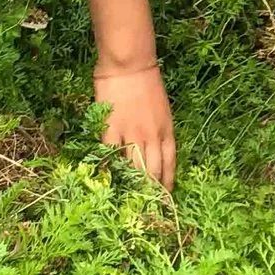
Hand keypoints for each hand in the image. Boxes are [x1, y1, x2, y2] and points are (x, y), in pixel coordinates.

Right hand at [94, 63, 176, 190]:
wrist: (130, 66)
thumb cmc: (147, 84)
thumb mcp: (162, 110)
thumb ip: (158, 131)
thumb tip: (152, 152)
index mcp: (167, 131)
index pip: (169, 165)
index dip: (166, 185)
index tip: (163, 200)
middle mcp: (152, 136)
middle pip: (153, 171)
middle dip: (150, 191)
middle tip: (145, 208)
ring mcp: (131, 134)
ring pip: (133, 167)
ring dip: (131, 185)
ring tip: (127, 200)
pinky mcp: (111, 129)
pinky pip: (109, 154)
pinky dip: (108, 168)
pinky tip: (105, 179)